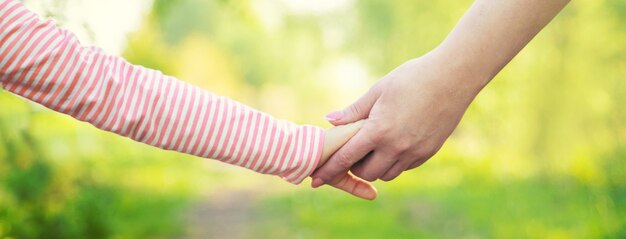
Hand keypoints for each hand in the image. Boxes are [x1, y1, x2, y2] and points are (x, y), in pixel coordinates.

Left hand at [312, 52, 483, 184]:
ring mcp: (414, 152)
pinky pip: (404, 167)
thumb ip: (353, 111)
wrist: (452, 78)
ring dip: (376, 167)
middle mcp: (396, 147)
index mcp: (378, 131)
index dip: (328, 171)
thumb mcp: (378, 91)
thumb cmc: (411, 78)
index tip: (315, 180)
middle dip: (355, 167)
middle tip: (353, 152)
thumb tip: (329, 121)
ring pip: (387, 174)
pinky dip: (394, 162)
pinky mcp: (428, 153)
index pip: (346, 158)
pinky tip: (394, 145)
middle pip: (366, 173)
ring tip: (374, 148)